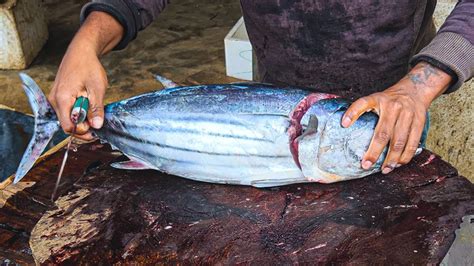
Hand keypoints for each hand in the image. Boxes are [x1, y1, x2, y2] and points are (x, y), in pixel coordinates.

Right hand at [48, 11, 123, 139]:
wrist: (81, 52)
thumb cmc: (89, 67)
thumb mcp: (97, 88)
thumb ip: (96, 108)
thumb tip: (97, 126)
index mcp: (62, 98)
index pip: (68, 126)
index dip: (82, 131)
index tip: (95, 130)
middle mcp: (54, 100)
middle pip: (66, 125)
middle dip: (82, 128)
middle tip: (97, 127)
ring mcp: (54, 99)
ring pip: (66, 119)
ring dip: (80, 122)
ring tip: (94, 116)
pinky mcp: (58, 97)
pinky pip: (66, 112)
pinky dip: (77, 115)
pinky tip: (87, 110)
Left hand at [341, 62, 451, 173]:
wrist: (415, 89)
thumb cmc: (389, 100)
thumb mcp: (375, 99)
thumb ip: (363, 111)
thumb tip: (346, 129)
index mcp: (378, 99)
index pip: (362, 104)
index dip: (352, 113)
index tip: (344, 124)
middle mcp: (393, 106)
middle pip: (383, 133)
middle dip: (374, 152)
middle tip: (366, 165)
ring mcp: (407, 114)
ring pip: (400, 141)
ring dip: (392, 158)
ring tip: (385, 170)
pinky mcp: (419, 122)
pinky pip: (413, 142)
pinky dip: (405, 156)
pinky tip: (398, 163)